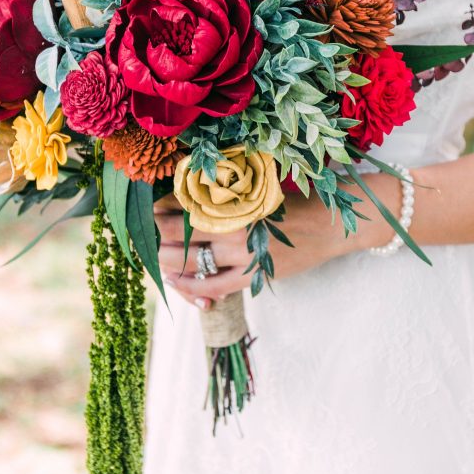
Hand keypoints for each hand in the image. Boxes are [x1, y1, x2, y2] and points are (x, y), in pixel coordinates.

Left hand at [155, 180, 396, 309]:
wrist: (333, 224)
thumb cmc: (293, 199)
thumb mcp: (256, 186)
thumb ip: (222, 191)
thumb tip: (183, 190)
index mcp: (233, 197)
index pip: (181, 202)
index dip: (158, 207)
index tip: (146, 206)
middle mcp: (234, 225)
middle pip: (176, 233)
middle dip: (153, 235)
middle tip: (141, 234)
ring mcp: (243, 253)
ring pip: (188, 262)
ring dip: (165, 261)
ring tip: (153, 257)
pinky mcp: (254, 275)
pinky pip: (212, 286)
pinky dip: (190, 287)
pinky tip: (175, 282)